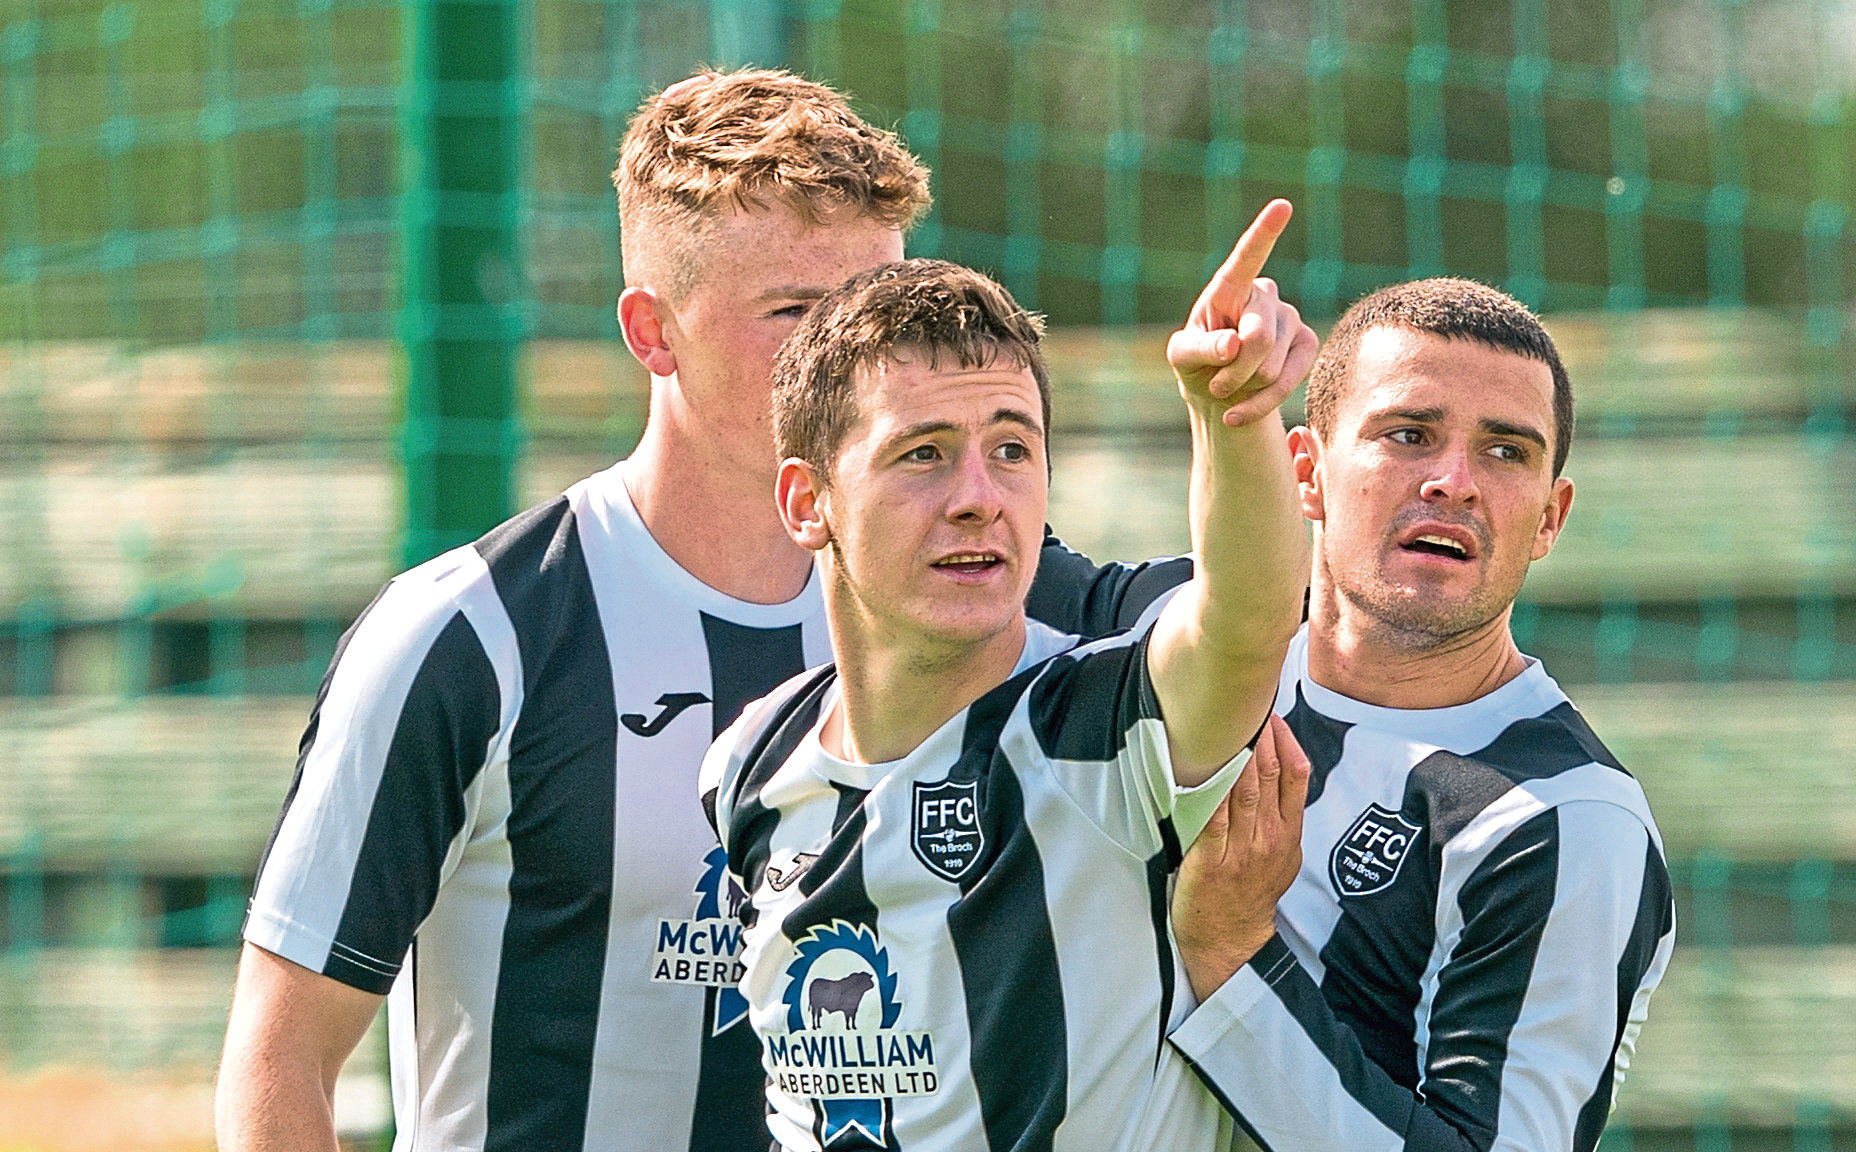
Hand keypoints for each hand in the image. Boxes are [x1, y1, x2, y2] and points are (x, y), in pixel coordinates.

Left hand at [1167, 200, 1319, 427]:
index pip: (1247, 258)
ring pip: (1272, 366)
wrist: (1220, 391)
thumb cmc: (1197, 362)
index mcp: (1229, 287)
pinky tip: (1239, 411)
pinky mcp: (1308, 344)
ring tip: (1227, 386)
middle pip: (1258, 338)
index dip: (1264, 232)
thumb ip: (1200, 349)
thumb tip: (1233, 346)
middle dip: (1234, 371)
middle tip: (1215, 383)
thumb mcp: (1183, 357)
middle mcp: (1265, 295)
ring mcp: (1290, 318)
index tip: (1282, 205)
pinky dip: (1261, 404)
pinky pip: (1289, 382)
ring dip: (1244, 388)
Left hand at [1171, 712, 1311, 1001]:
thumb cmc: (1253, 893)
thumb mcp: (1284, 857)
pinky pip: (1212, 817)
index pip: (1297, 777)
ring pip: (1243, 790)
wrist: (1232, 939)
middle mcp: (1270, 839)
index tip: (1275, 715)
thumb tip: (1278, 770)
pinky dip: (1211, 789)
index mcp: (1290, 835)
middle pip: (1269, 776)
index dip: (1287, 742)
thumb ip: (1282, 818)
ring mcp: (1241, 850)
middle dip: (1260, 737)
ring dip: (1237, 753)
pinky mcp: (1211, 861)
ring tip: (1229, 721)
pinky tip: (1206, 764)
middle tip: (1250, 704)